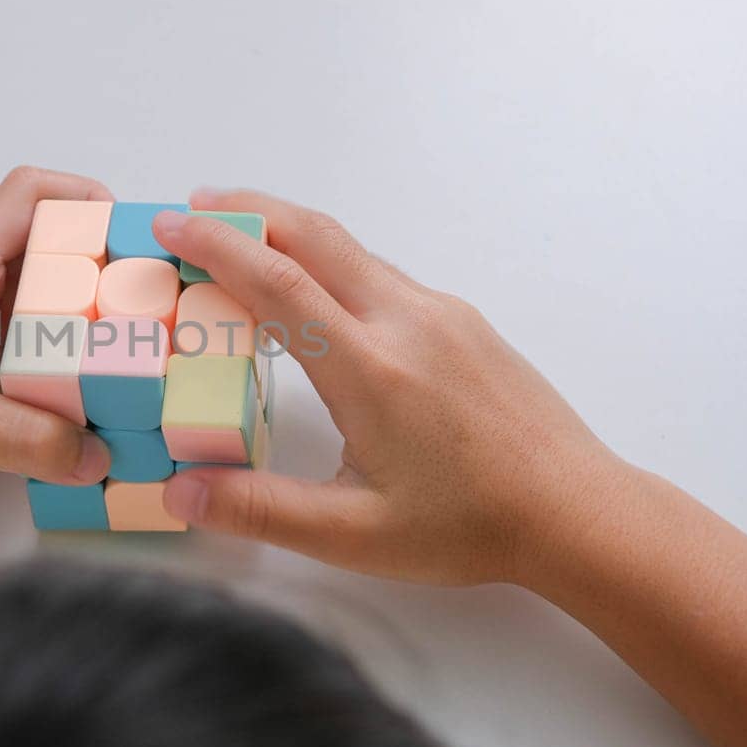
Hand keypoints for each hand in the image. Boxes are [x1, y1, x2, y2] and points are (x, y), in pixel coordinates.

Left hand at [0, 167, 112, 516]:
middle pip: (39, 239)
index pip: (30, 195)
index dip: (87, 201)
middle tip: (143, 301)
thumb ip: (31, 440)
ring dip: (73, 307)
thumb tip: (99, 455)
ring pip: (27, 287)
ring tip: (124, 341)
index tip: (133, 240)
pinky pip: (11, 329)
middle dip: (95, 263)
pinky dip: (47, 344)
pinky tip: (76, 382)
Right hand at [154, 189, 631, 586]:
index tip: (169, 226)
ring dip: (287, 234)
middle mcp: (405, 321)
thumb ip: (262, 509)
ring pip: (350, 250)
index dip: (216, 246)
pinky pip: (381, 273)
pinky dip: (328, 263)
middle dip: (246, 211)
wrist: (577, 511)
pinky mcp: (463, 322)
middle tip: (191, 210)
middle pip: (312, 235)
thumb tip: (180, 491)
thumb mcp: (355, 536)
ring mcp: (440, 313)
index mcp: (370, 368)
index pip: (277, 281)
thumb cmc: (469, 527)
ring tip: (241, 244)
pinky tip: (314, 298)